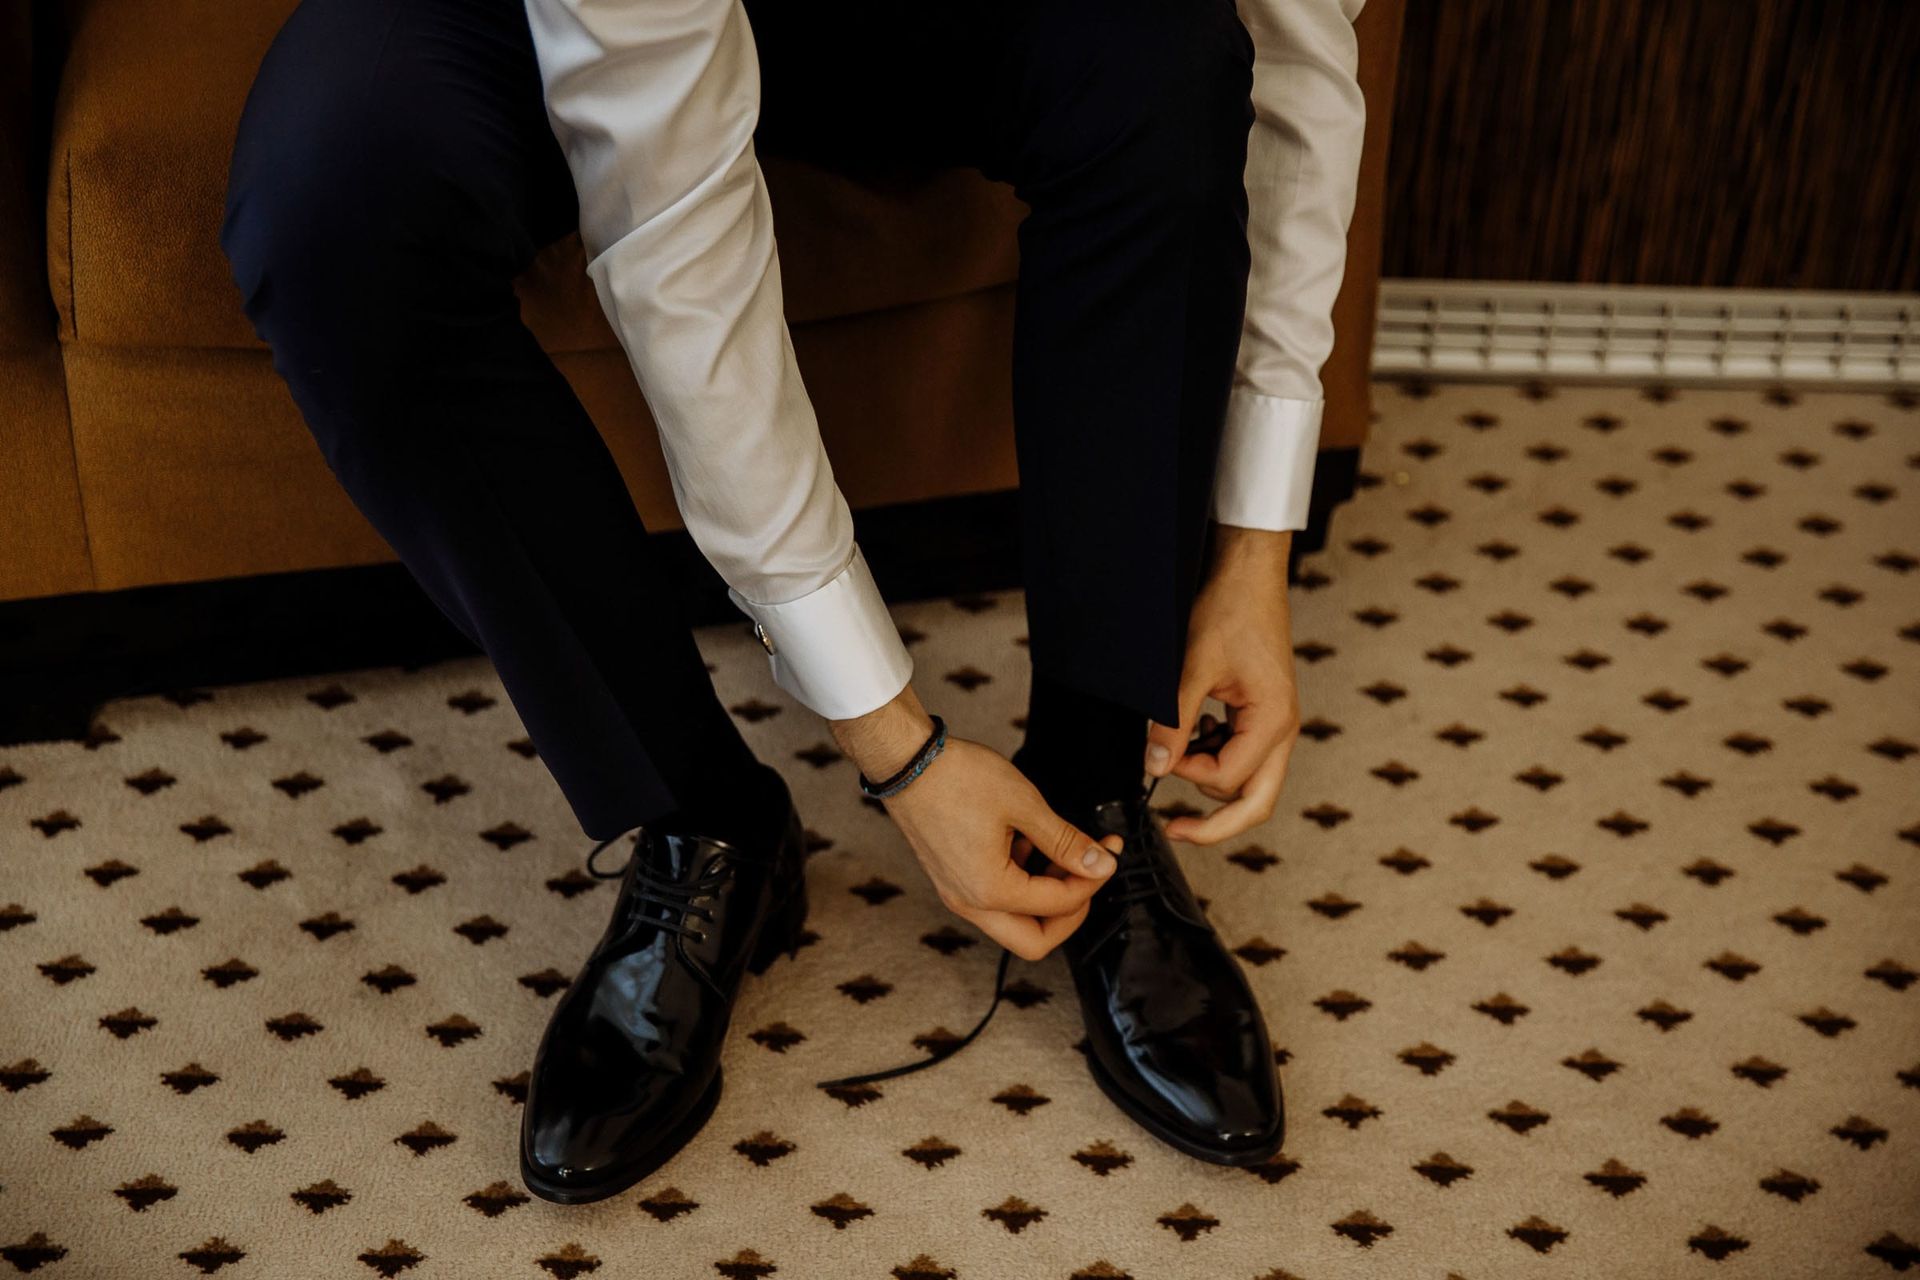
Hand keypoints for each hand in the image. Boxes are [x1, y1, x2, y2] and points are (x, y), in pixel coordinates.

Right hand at [831, 684, 1123, 959]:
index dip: (1092, 880)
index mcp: (990, 890)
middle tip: (1087, 877)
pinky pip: (995, 901)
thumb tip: (1099, 864)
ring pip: (1014, 923)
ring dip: (1044, 898)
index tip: (1108, 854)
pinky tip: (1028, 843)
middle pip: (1034, 941)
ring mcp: (957, 894)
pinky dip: (1021, 883)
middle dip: (1070, 913)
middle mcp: (970, 903)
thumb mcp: (1024, 805)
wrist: (905, 761)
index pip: (1058, 905)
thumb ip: (1066, 842)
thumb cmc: (956, 778)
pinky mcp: (952, 879)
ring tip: (1059, 852)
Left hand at [1144, 524, 1301, 843]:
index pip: (1229, 779)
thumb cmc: (1229, 610)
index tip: (1157, 758)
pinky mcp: (1263, 715)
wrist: (1247, 575)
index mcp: (1272, 721)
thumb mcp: (1192, 668)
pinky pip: (1242, 756)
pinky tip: (1192, 733)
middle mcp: (1282, 729)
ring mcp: (1275, 724)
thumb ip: (1173, 723)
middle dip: (1216, 823)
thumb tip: (1154, 766)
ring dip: (1210, 778)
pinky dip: (1214, 756)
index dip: (1187, 775)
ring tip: (1176, 752)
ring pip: (1249, 782)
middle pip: (1256, 802)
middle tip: (1176, 830)